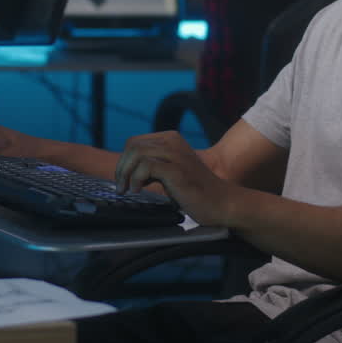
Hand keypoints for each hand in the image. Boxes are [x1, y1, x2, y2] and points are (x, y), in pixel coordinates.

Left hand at [114, 131, 239, 225]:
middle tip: (121, 187)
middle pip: (132, 146)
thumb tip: (127, 170)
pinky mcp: (177, 169)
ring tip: (129, 190)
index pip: (135, 142)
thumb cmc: (194, 191)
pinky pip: (146, 166)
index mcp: (171, 139)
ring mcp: (175, 154)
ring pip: (136, 153)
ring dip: (126, 173)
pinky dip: (137, 179)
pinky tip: (139, 191)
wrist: (220, 203)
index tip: (123, 179)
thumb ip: (153, 165)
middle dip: (122, 167)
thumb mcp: (170, 171)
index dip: (124, 161)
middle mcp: (173, 142)